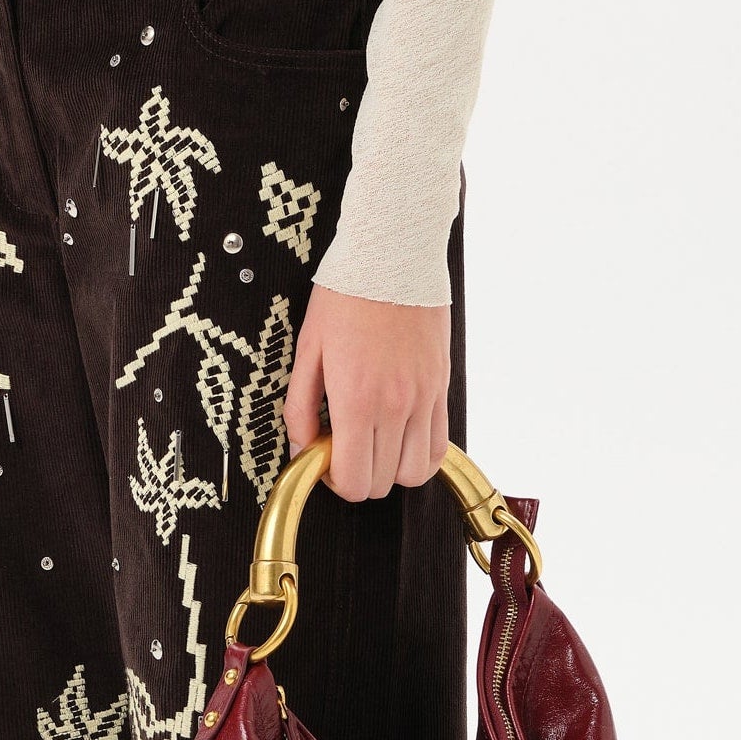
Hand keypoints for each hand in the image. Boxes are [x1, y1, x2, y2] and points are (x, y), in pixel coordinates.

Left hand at [283, 282, 451, 499]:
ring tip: (373, 443)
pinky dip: (420, 455)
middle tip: (343, 449)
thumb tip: (300, 448)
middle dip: (358, 477)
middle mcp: (395, 406)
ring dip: (390, 469)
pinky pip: (440, 445)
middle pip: (382, 484)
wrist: (391, 256)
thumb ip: (299, 407)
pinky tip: (400, 436)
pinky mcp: (441, 387)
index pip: (354, 480)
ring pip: (414, 473)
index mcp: (356, 400)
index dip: (335, 483)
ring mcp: (423, 399)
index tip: (325, 462)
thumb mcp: (307, 349)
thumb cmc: (346, 295)